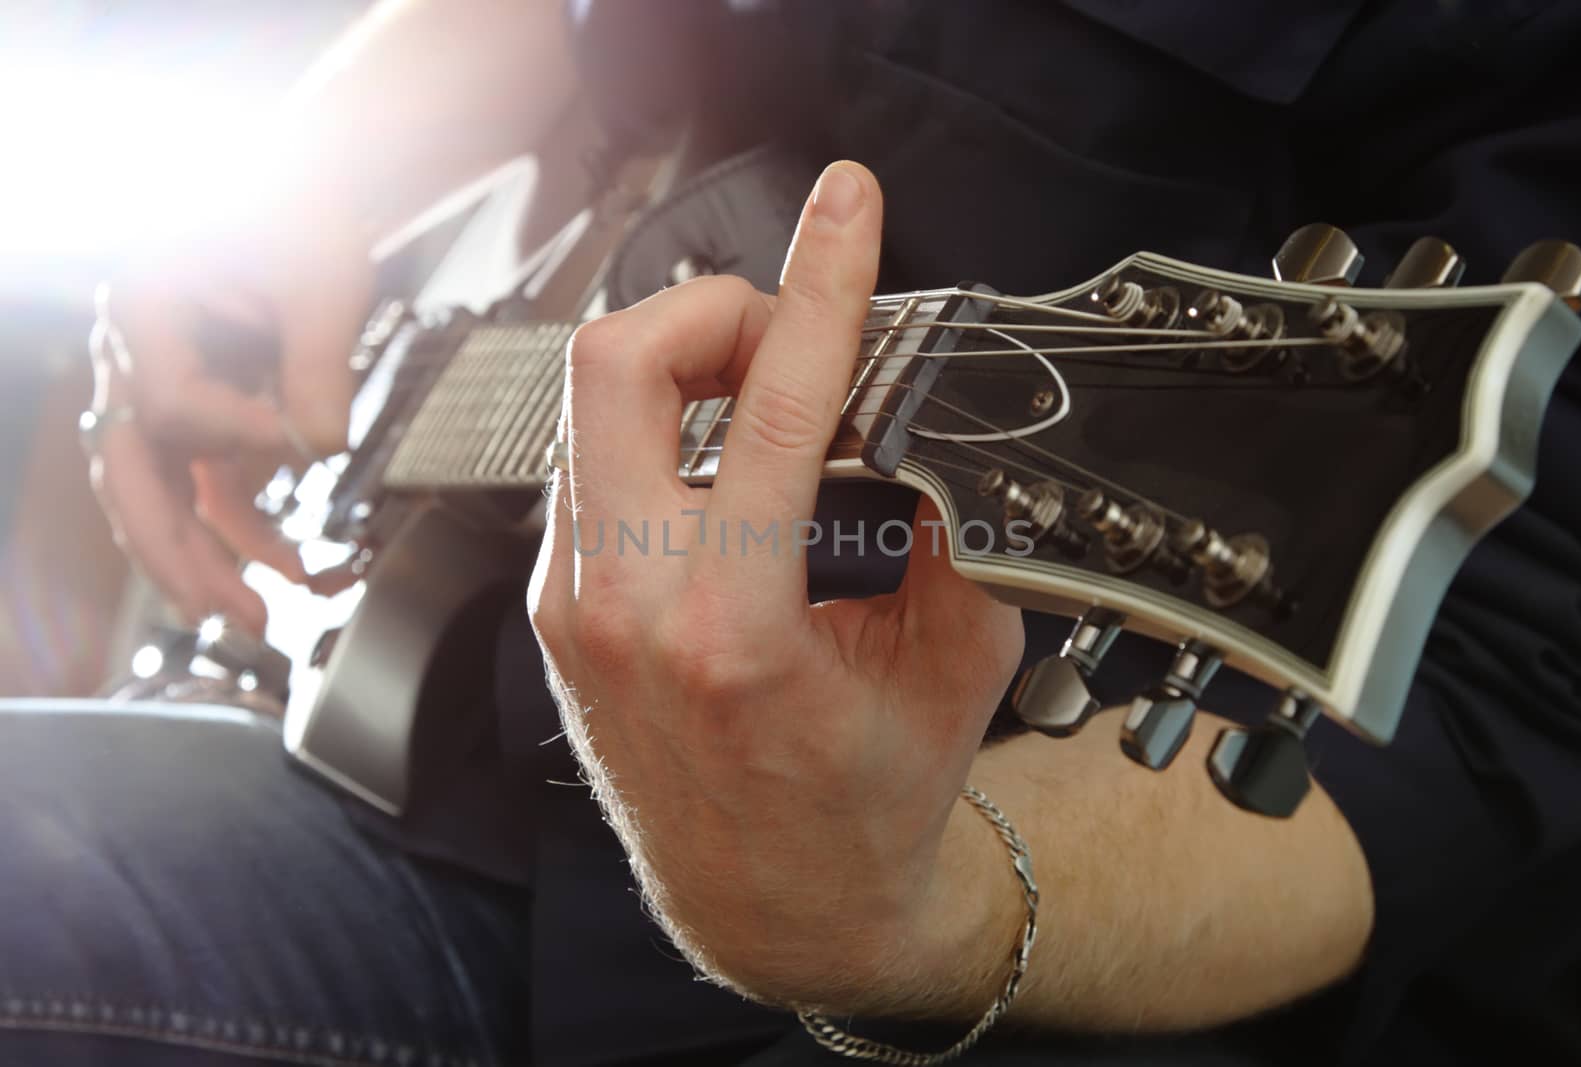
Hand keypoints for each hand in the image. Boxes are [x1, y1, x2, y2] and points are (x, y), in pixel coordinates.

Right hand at [89, 192, 374, 633]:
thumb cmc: (302, 221)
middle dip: (174, 549)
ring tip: (253, 615)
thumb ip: (317, 365)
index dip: (237, 435)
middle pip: (128, 472)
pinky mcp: (197, 415)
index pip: (171, 403)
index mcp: (144, 310)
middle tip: (225, 610)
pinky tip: (281, 567)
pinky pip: (200, 484)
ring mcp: (158, 390)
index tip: (306, 442)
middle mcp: (132, 356)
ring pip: (157, 493)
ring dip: (203, 557)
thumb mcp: (320, 283)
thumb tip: (321, 447)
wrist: (303, 200)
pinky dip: (235, 528)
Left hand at [529, 162, 1025, 1005]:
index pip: (777, 407)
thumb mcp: (953, 665)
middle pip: (617, 366)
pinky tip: (729, 460)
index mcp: (734, 633)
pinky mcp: (563, 608)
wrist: (774, 908)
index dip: (822, 285)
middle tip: (788, 330)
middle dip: (712, 308)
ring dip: (686, 366)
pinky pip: (594, 464)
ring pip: (592, 406)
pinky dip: (663, 428)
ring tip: (769, 394)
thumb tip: (930, 418)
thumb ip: (953, 530)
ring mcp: (576, 610)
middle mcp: (627, 613)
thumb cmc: (858, 810)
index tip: (845, 211)